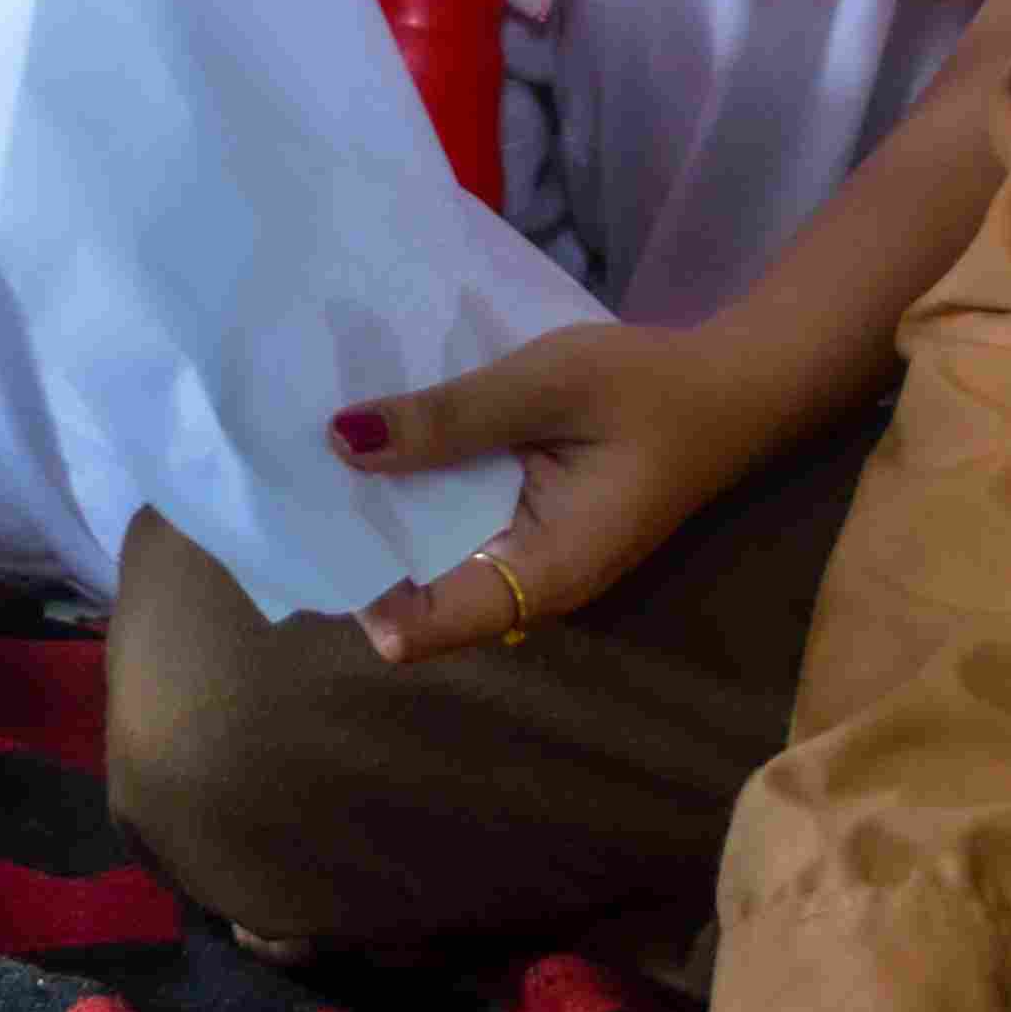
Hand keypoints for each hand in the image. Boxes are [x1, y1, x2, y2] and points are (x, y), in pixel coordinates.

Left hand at [332, 320, 792, 662]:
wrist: (729, 386)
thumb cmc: (647, 390)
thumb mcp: (545, 386)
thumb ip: (450, 418)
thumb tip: (342, 443)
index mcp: (542, 575)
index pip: (424, 625)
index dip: (356, 587)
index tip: (299, 528)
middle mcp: (527, 585)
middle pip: (415, 592)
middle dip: (354, 541)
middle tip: (282, 477)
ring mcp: (526, 557)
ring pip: (428, 553)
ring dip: (380, 511)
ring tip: (304, 451)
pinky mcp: (525, 525)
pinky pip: (452, 522)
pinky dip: (414, 489)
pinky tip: (371, 438)